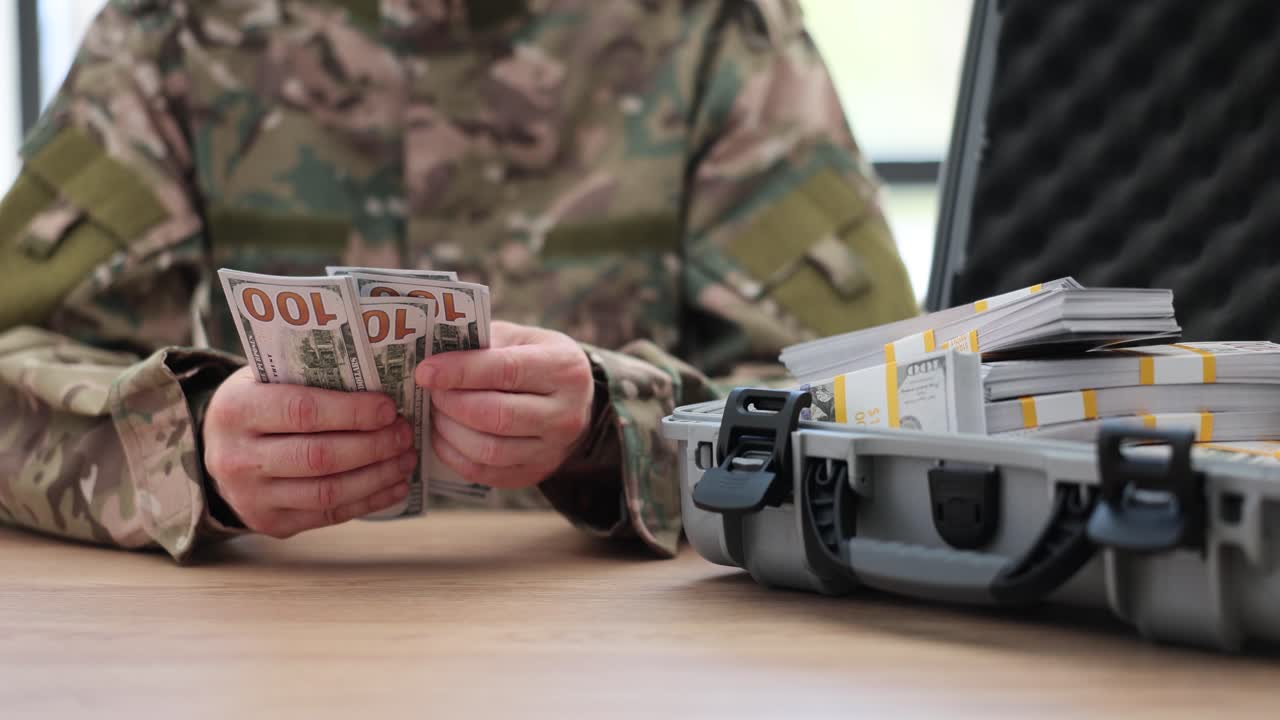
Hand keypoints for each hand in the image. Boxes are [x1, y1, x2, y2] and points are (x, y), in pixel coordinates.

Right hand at [202, 367, 417, 537]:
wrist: (220, 449)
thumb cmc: (259, 403)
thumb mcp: (269, 378)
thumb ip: (311, 377)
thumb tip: (382, 376)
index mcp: (236, 410)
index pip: (302, 412)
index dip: (352, 412)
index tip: (389, 408)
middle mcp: (237, 458)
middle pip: (319, 457)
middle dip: (372, 446)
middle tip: (405, 433)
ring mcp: (250, 497)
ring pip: (327, 492)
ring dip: (377, 476)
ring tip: (406, 458)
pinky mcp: (270, 523)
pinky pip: (328, 516)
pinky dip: (369, 501)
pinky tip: (396, 485)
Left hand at [415, 321, 594, 489]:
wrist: (575, 400)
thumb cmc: (536, 360)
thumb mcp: (519, 339)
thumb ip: (482, 345)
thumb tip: (432, 359)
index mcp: (564, 370)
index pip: (506, 371)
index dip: (460, 372)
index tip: (425, 372)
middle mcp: (565, 414)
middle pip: (496, 416)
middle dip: (452, 404)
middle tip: (430, 391)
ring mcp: (552, 450)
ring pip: (488, 450)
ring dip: (450, 431)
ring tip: (436, 413)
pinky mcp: (535, 473)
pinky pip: (484, 472)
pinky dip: (454, 455)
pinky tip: (443, 436)